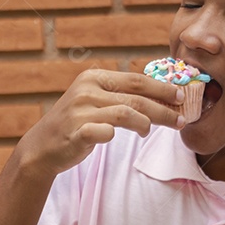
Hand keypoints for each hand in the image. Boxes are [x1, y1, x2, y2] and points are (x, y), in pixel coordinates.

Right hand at [17, 69, 185, 175]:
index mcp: (94, 78)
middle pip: (136, 97)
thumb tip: (162, 96)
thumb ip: (121, 96)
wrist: (43, 146)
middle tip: (181, 119)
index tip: (181, 96)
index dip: (162, 89)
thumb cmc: (77, 123)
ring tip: (150, 131)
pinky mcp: (76, 131)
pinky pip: (105, 132)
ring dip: (147, 123)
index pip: (136, 80)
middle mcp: (87, 90)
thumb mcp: (95, 101)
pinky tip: (117, 138)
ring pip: (126, 113)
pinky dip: (115, 135)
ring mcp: (81, 111)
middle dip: (164, 108)